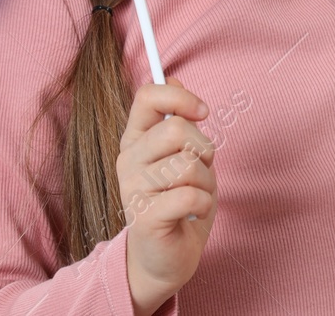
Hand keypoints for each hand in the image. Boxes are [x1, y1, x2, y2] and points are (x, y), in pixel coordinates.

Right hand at [118, 80, 217, 315]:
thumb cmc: (180, 201)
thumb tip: (173, 76)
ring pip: (188, 165)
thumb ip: (177, 119)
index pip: (148, 96)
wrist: (166, 257)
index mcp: (136, 139)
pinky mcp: (143, 217)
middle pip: (176, 130)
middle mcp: (128, 160)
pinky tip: (192, 213)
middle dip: (204, 149)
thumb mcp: (184, 154)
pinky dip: (204, 204)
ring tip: (195, 196)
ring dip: (206, 182)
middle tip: (201, 170)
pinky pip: (191, 195)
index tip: (202, 112)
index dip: (180, 97)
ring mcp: (132, 189)